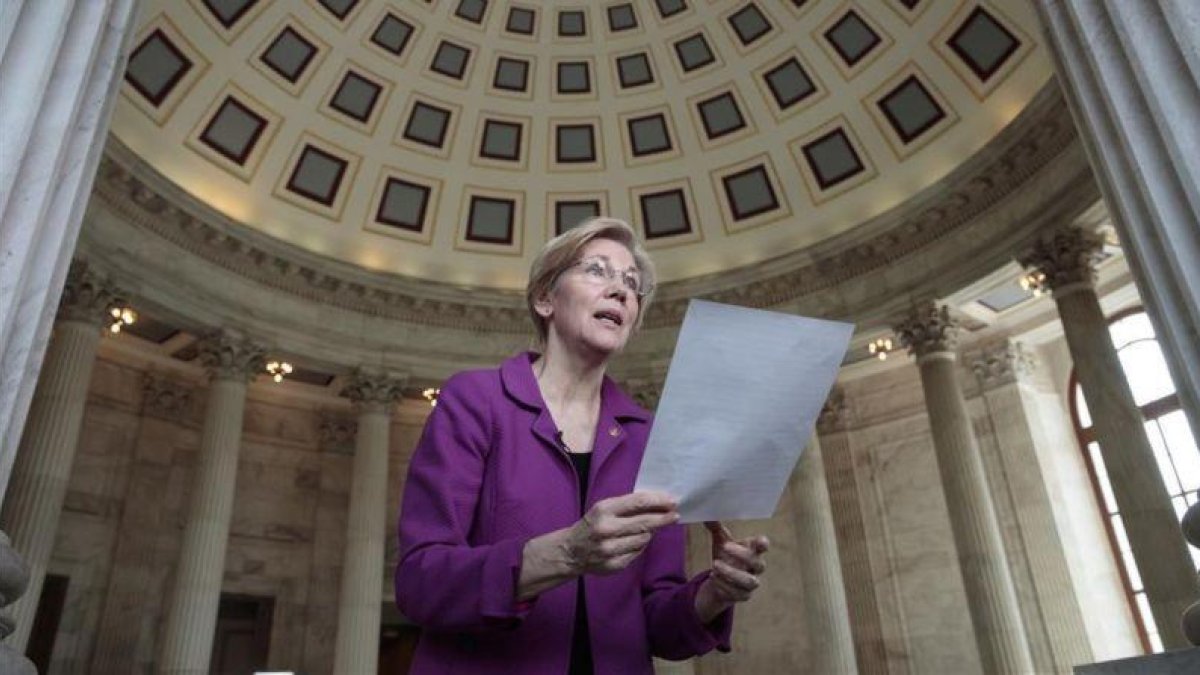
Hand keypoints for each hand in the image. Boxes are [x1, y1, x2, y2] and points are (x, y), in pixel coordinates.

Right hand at [562, 491, 679, 574]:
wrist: (571, 551)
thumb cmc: (593, 524)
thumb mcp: (604, 509)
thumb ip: (628, 506)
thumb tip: (658, 504)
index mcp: (604, 510)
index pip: (637, 502)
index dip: (658, 501)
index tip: (672, 501)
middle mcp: (606, 529)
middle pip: (644, 522)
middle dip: (663, 518)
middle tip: (675, 515)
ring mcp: (610, 549)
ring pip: (644, 538)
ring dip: (649, 532)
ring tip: (645, 529)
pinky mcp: (614, 565)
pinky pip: (638, 552)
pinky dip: (639, 545)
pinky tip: (633, 542)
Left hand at [695, 521, 768, 622]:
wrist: (719, 580)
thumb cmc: (725, 556)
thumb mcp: (720, 541)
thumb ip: (715, 528)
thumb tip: (706, 513)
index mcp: (752, 550)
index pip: (763, 546)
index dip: (763, 544)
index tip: (760, 541)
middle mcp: (755, 567)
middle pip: (759, 564)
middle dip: (743, 556)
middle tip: (724, 547)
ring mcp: (751, 583)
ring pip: (749, 581)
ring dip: (731, 573)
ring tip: (714, 565)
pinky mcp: (743, 595)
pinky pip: (737, 594)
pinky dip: (724, 585)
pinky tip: (714, 578)